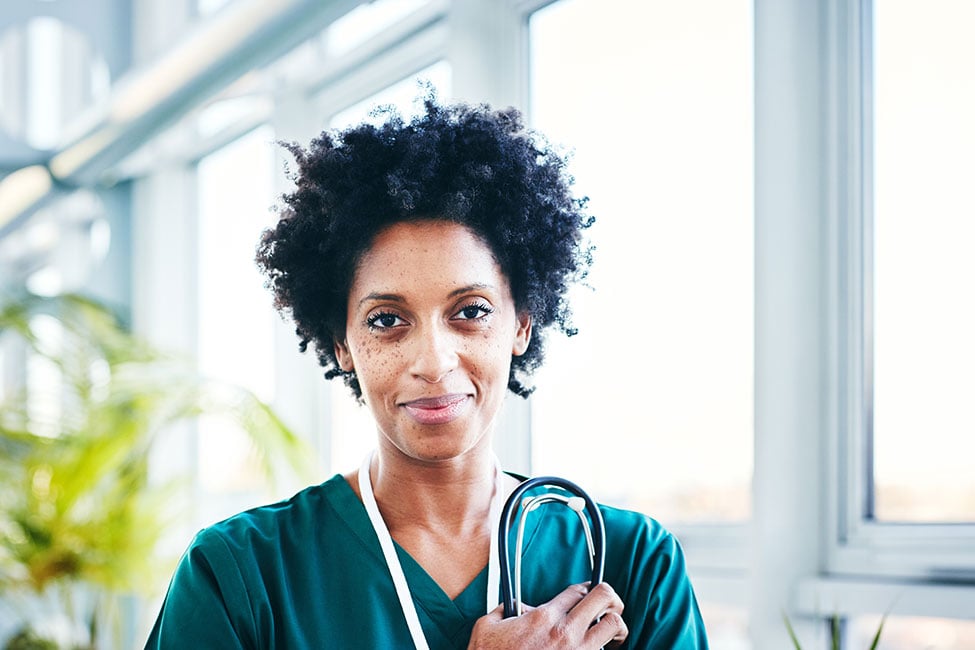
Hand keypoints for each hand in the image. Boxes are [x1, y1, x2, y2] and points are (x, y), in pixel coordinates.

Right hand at [468, 582, 627, 648]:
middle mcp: (564, 632)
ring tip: (609, 627)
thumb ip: (506, 609)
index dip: (584, 588)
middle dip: (609, 597)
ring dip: (614, 624)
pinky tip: (598, 648)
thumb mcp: (488, 626)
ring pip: (613, 626)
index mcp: (543, 618)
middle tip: (607, 604)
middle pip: (604, 597)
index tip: (585, 593)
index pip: (578, 590)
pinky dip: (603, 649)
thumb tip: (516, 607)